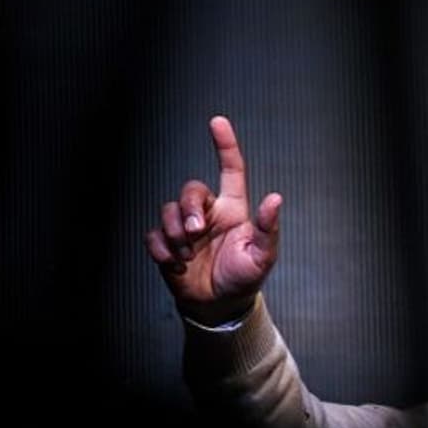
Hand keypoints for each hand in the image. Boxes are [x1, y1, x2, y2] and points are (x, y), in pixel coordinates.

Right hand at [145, 117, 281, 324]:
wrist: (219, 305)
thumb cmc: (244, 278)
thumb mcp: (262, 256)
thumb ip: (268, 229)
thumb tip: (275, 199)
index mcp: (233, 209)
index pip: (230, 170)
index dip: (225, 145)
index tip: (217, 121)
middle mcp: (208, 213)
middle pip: (191, 189)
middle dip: (189, 208)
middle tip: (195, 233)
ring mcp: (186, 228)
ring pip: (168, 209)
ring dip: (175, 231)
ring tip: (187, 254)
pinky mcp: (167, 243)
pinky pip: (153, 234)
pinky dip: (160, 248)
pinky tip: (174, 263)